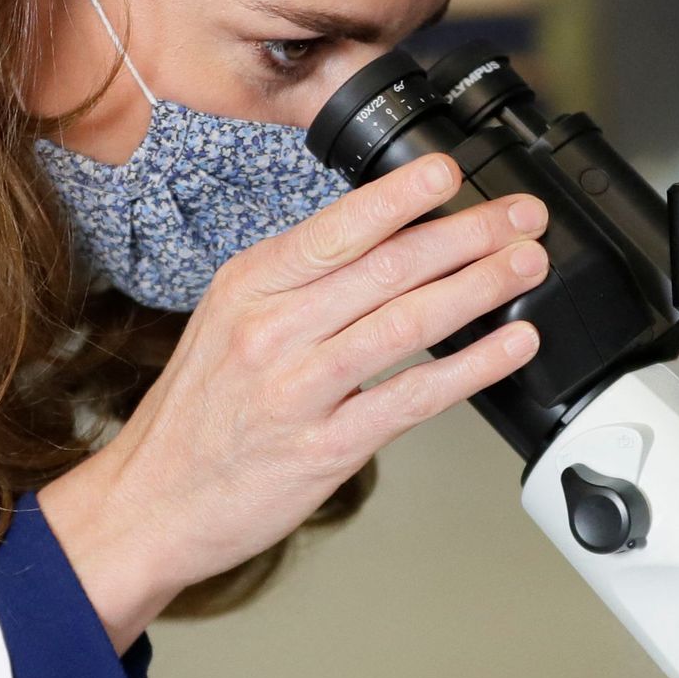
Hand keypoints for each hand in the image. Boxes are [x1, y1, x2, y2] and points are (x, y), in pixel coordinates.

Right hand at [37, 153, 546, 648]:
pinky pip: (414, 396)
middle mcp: (272, 328)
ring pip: (408, 320)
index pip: (338, 226)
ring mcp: (299, 388)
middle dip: (468, 233)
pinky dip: (473, 366)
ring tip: (527, 265)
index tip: (452, 173)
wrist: (150, 504)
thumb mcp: (227, 324)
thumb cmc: (197, 417)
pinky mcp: (326, 446)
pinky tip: (510, 346)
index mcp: (250, 285)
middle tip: (521, 216)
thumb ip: (297, 285)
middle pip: (387, 265)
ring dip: (480, 286)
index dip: (402, 196)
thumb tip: (384, 246)